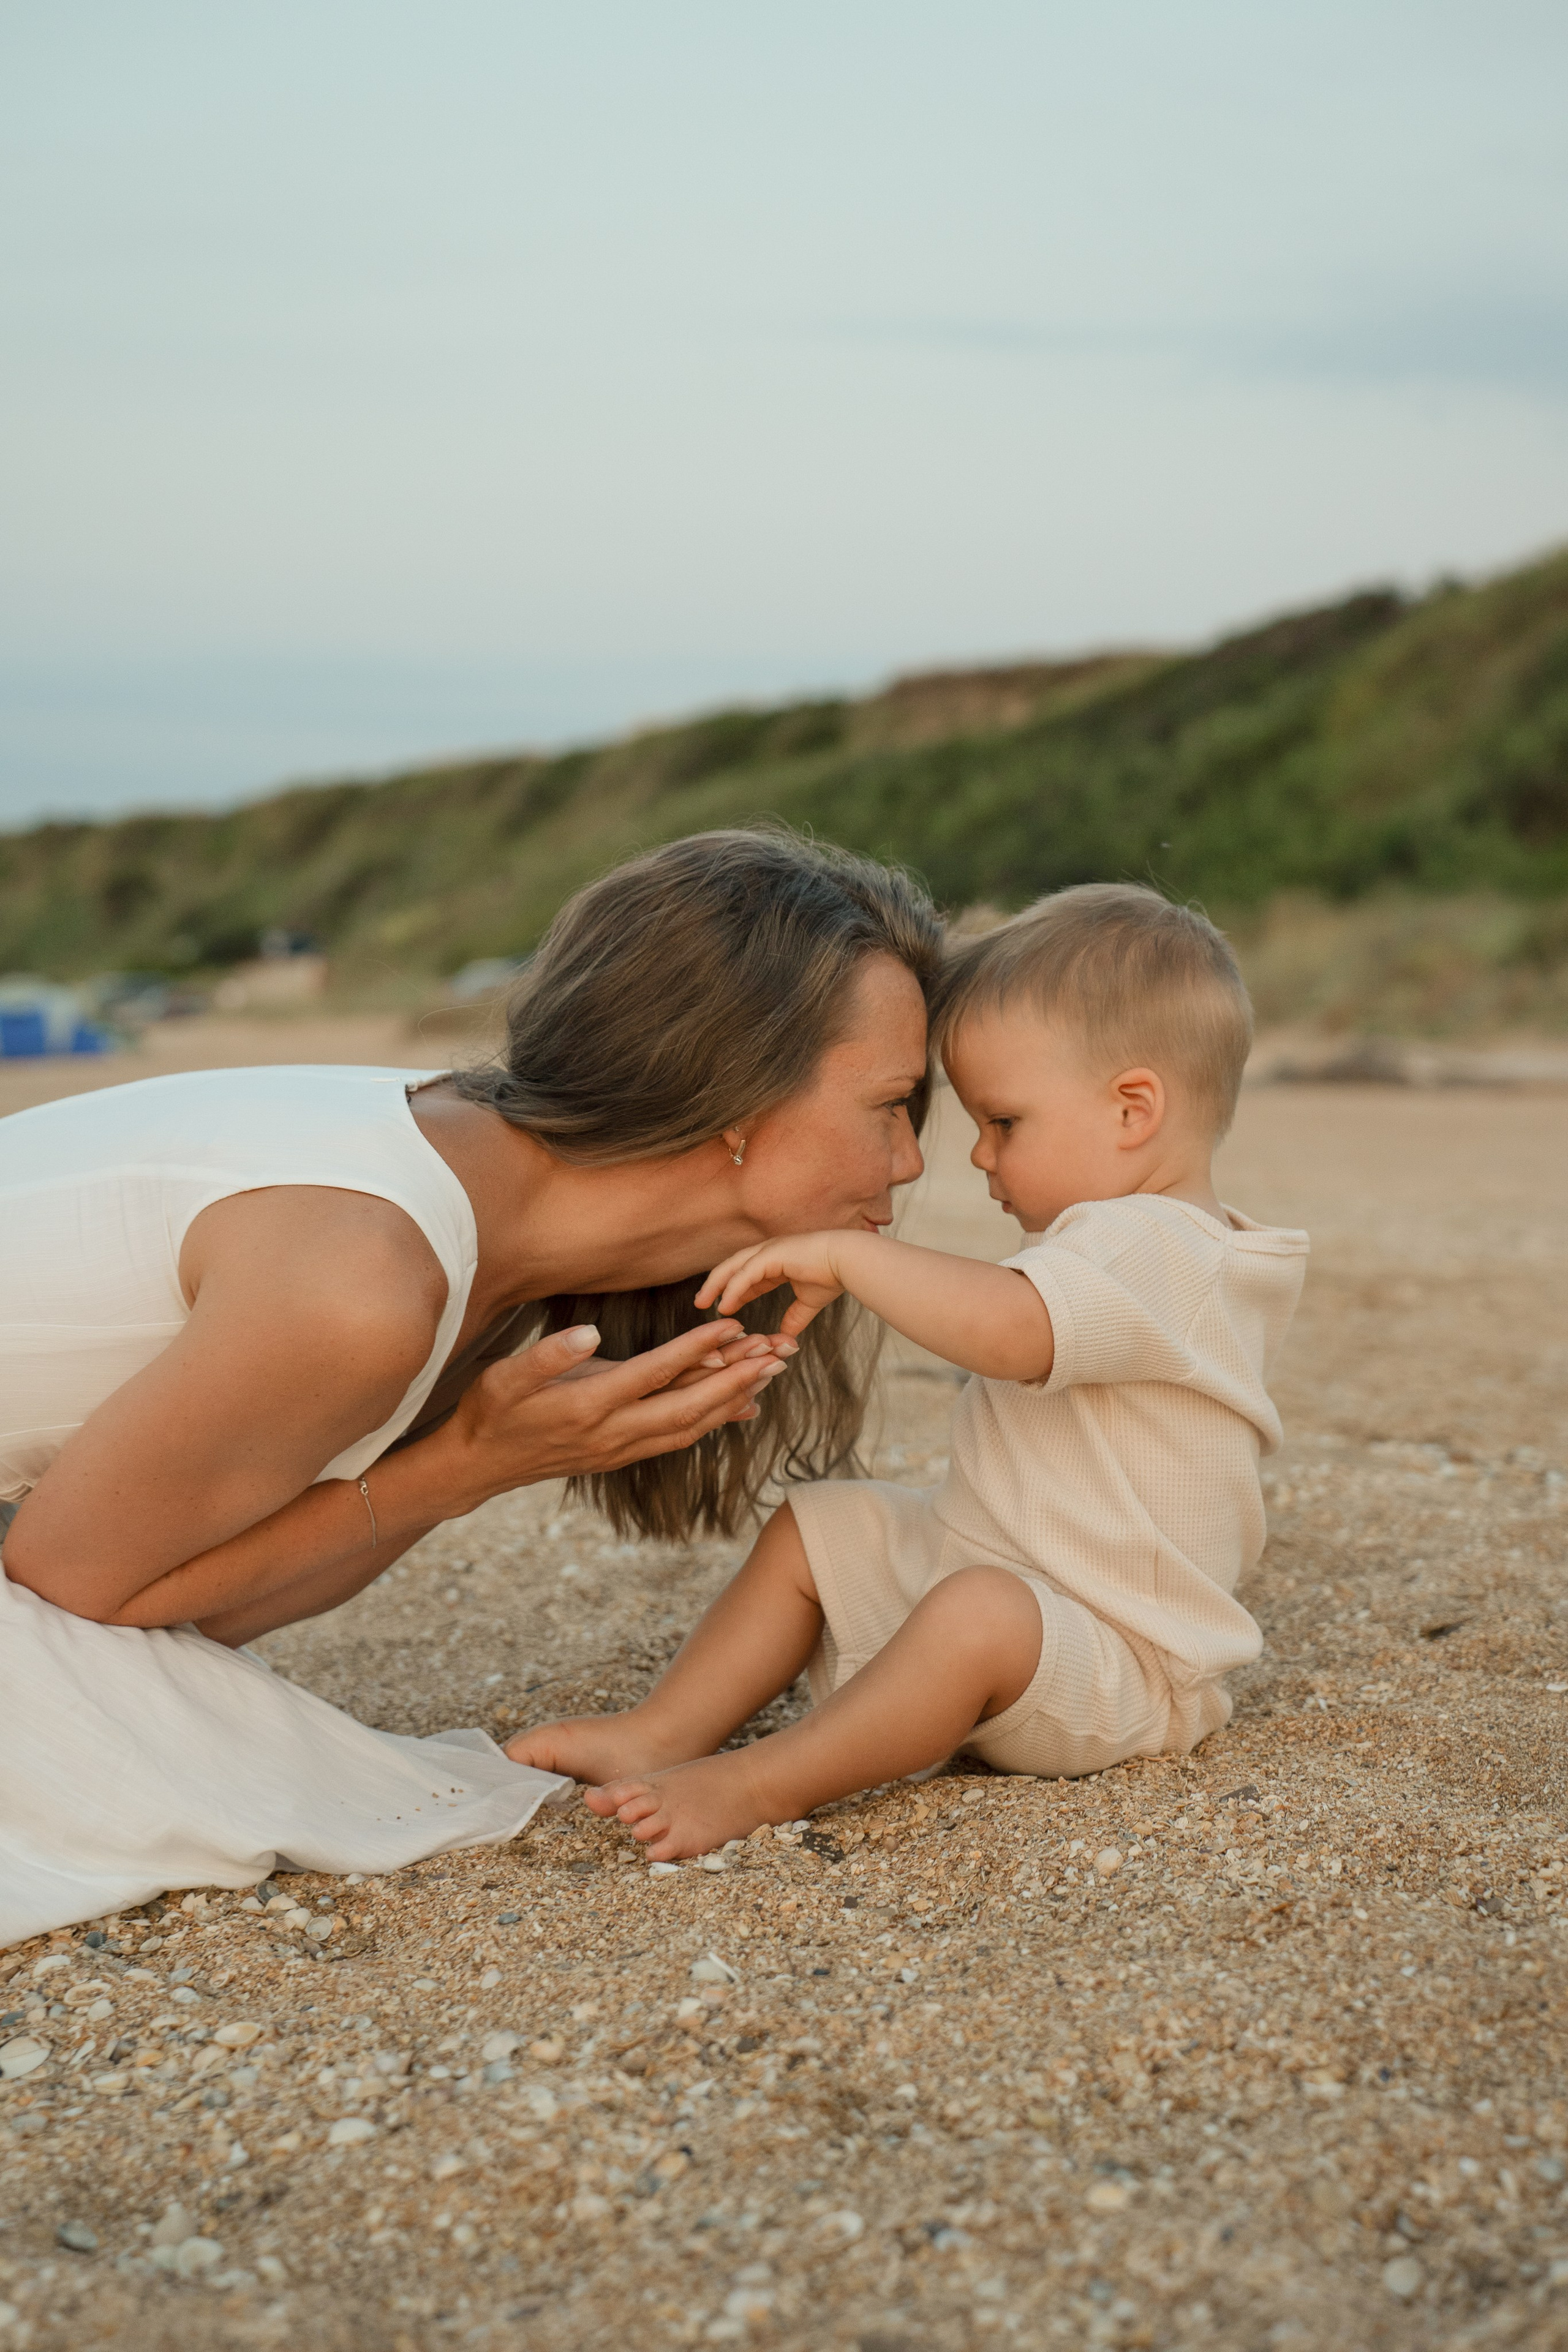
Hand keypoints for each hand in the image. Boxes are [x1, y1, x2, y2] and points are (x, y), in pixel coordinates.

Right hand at [440, 1320, 792, 1508]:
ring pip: (691, 1425)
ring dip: (734, 1400)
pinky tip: (742, 1408)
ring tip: (771, 1373)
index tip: (732, 1325)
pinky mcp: (622, 1454)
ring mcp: (621, 1448)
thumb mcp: (504, 1376)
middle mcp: (613, 1432)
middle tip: (778, 1354)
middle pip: (689, 1406)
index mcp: (589, 1405)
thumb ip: (547, 1355)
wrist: (478, 1465)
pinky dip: (714, 1421)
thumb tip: (587, 1333)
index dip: (695, 1349)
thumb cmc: (489, 1411)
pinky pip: (679, 1438)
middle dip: (737, 1379)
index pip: (655, 1373)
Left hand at [695, 1231, 852, 1340]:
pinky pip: (745, 1275)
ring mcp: (768, 1251)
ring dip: (715, 1286)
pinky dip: (732, 1290)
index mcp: (776, 1260)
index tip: (720, 1306)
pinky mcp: (771, 1255)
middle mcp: (769, 1252)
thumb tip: (786, 1337)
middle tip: (700, 1303)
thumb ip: (794, 1317)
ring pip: (733, 1268)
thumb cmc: (833, 1276)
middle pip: (732, 1267)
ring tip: (702, 1303)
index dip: (732, 1289)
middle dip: (715, 1285)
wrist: (849, 1261)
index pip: (746, 1275)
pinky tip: (723, 1306)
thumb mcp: (808, 1301)